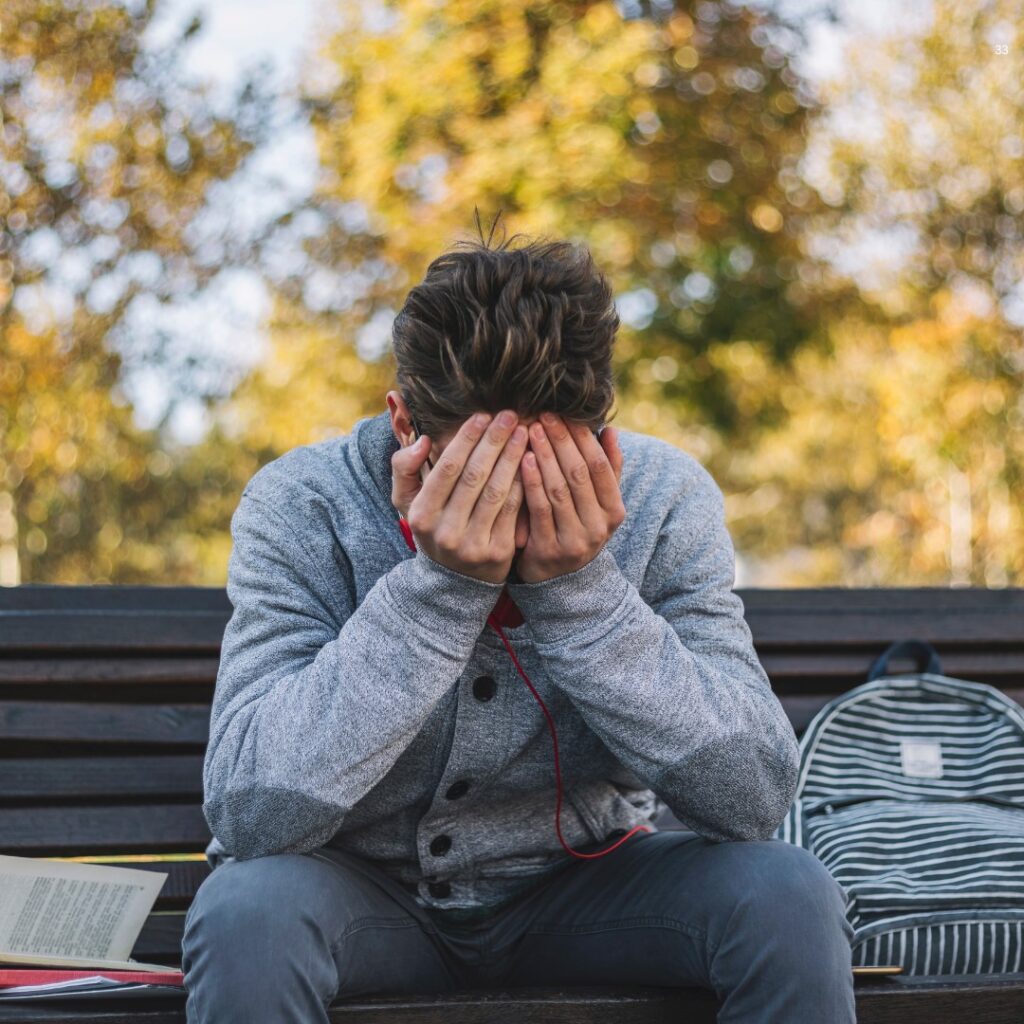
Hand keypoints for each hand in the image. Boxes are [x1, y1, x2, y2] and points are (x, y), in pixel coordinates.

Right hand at [394, 410, 528, 584]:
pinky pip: (514, 510)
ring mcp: (473, 544)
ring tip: (523, 431)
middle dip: (493, 441)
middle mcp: (445, 532)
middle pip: (474, 476)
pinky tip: (531, 460)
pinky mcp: (499, 552)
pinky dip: (523, 482)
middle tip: (509, 415)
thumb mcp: (408, 502)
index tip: (482, 415)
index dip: (466, 439)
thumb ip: (404, 468)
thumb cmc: (433, 527)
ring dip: (512, 457)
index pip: (447, 469)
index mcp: (421, 515)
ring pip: (497, 491)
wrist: (453, 581)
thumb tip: (423, 440)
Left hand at [513, 413, 625, 583]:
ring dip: (544, 456)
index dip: (583, 438)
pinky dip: (532, 482)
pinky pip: (539, 509)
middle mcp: (599, 527)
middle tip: (544, 415)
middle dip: (561, 441)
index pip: (600, 466)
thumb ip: (608, 471)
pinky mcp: (549, 550)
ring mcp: (574, 541)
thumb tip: (611, 431)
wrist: (560, 581)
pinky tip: (522, 459)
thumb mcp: (598, 504)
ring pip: (559, 490)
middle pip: (579, 474)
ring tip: (531, 430)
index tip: (565, 414)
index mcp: (614, 512)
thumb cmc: (576, 528)